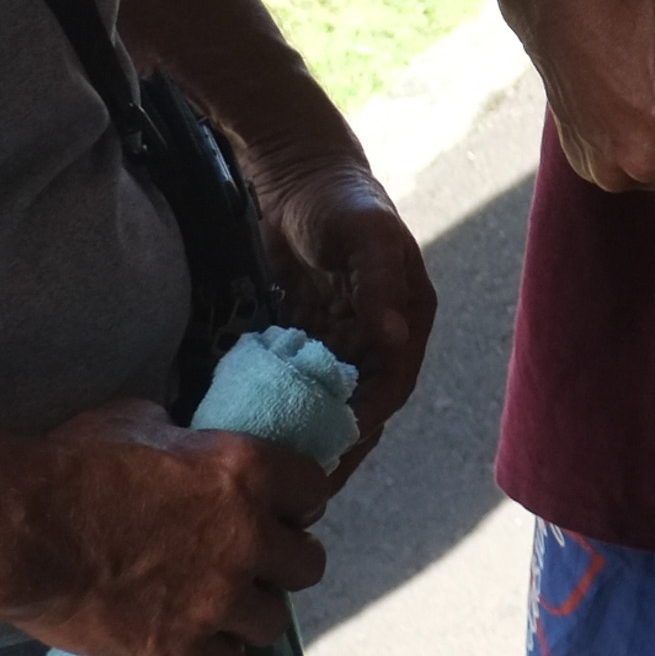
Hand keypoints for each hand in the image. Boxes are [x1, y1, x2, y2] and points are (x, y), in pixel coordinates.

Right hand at [0, 399, 329, 655]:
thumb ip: (186, 441)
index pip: (314, 491)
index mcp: (246, 471)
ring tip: (218, 609)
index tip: (278, 511)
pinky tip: (192, 644)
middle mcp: (247, 536)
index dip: (295, 503)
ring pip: (273, 622)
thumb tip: (191, 446)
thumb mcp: (142, 423)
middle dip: (281, 564)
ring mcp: (218, 598)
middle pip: (307, 564)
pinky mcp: (181, 648)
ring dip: (249, 615)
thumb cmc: (73, 465)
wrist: (22, 532)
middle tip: (250, 565)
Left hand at [250, 165, 433, 477]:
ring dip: (304, 430)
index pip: (391, 386)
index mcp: (407, 320)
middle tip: (297, 482)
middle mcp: (378, 337)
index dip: (366, 422)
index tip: (334, 453)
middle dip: (334, 442)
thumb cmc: (342, 201)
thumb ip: (379, 282)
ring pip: (326, 400)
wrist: (298, 174)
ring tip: (270, 468)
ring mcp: (341, 339)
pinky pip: (294, 380)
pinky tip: (247, 427)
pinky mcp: (306, 335)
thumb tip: (394, 339)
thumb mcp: (366, 236)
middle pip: (360, 404)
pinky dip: (277, 403)